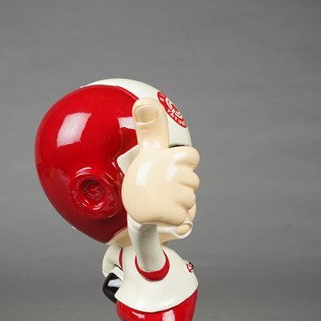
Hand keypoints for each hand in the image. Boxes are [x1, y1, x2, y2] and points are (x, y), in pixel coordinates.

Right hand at [121, 98, 199, 225]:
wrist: (128, 214)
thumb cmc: (143, 180)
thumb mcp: (148, 153)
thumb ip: (152, 129)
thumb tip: (145, 101)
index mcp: (160, 156)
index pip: (191, 156)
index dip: (181, 164)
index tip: (166, 168)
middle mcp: (165, 174)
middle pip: (193, 180)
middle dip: (180, 187)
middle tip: (161, 189)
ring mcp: (167, 195)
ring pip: (191, 200)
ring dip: (178, 204)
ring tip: (160, 202)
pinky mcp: (167, 215)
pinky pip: (185, 218)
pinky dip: (176, 219)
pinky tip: (162, 215)